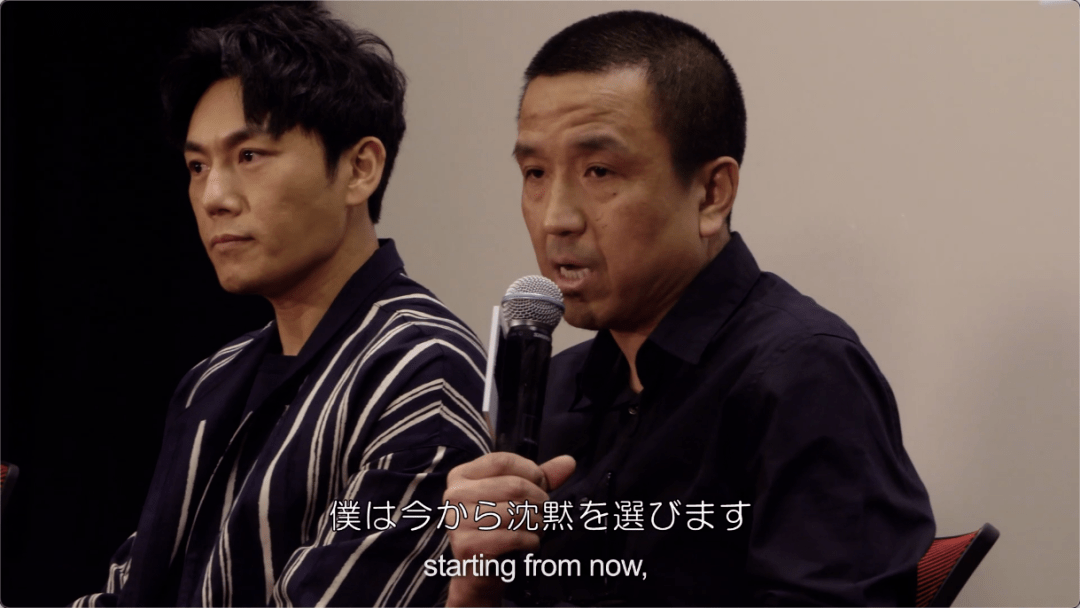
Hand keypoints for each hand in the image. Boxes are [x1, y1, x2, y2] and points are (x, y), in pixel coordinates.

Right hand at [443, 452, 575, 606]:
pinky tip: (530, 544)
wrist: (476, 574)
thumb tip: (569, 461)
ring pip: (516, 512)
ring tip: (537, 529)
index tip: (541, 486)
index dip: (531, 472)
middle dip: (539, 501)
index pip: (502, 461)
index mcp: (461, 476)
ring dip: (537, 523)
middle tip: (543, 513)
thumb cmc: (497, 529)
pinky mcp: (468, 546)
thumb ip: (540, 478)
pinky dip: (531, 541)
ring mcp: (458, 521)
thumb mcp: (517, 497)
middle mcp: (454, 495)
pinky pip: (513, 536)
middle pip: (513, 485)